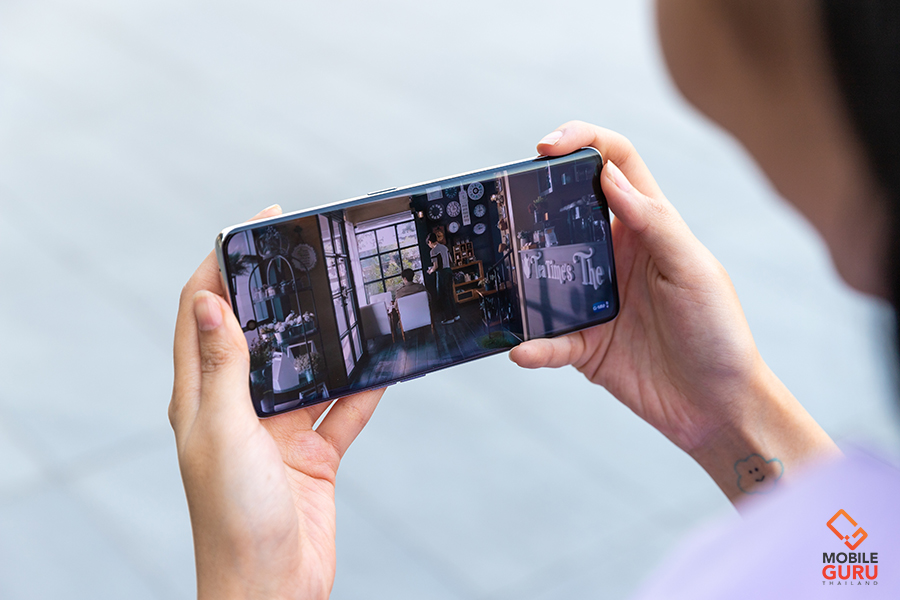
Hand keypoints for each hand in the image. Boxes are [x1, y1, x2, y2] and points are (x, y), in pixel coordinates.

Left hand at [170, 205, 382, 598]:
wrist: (272, 591)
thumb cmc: (233, 519)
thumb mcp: (224, 432)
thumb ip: (224, 368)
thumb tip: (209, 300)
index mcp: (202, 397)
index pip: (204, 312)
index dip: (223, 263)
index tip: (256, 225)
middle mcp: (239, 407)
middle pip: (261, 331)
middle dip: (284, 289)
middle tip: (315, 250)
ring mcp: (279, 429)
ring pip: (309, 366)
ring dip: (330, 334)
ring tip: (355, 295)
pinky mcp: (315, 452)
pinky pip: (345, 407)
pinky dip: (366, 385)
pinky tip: (388, 360)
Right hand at [510, 122, 837, 502]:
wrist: (718, 406)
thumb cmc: (718, 331)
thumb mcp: (693, 270)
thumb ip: (654, 223)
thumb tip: (609, 176)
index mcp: (647, 227)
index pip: (613, 165)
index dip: (582, 141)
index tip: (547, 146)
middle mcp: (614, 256)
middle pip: (565, 211)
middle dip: (534, 198)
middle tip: (507, 200)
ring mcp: (594, 299)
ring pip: (543, 274)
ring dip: (521, 273)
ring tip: (500, 271)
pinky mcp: (584, 344)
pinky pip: (549, 340)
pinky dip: (534, 346)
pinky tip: (524, 350)